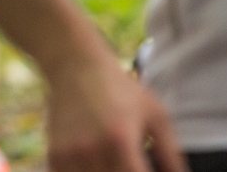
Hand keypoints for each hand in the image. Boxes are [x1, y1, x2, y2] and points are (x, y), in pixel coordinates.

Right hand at [45, 51, 184, 171]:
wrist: (75, 65)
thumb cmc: (121, 90)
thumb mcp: (155, 115)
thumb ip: (171, 154)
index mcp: (120, 142)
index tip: (144, 167)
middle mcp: (92, 151)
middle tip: (132, 162)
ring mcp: (69, 155)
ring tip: (116, 161)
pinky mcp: (55, 156)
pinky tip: (98, 164)